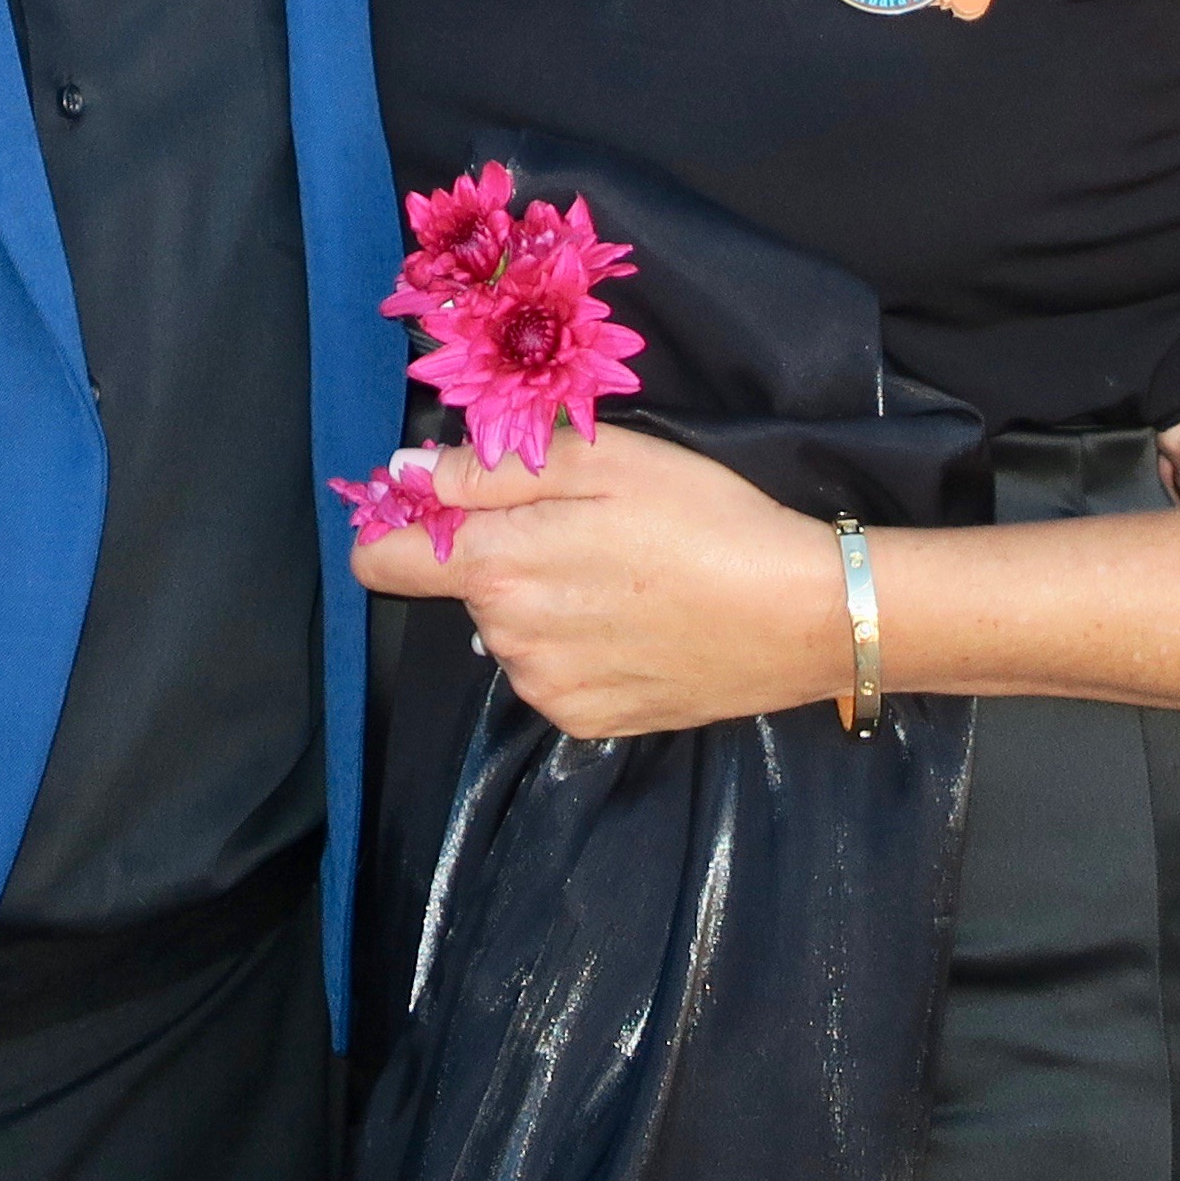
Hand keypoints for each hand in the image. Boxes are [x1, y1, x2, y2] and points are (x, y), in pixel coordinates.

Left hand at [350, 424, 845, 739]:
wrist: (798, 614)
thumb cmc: (703, 517)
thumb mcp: (602, 459)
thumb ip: (490, 467)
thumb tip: (404, 471)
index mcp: (496, 564)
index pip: (381, 561)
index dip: (398, 527)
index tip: (441, 506)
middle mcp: (504, 637)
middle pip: (462, 586)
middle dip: (500, 552)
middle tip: (583, 528)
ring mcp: (545, 688)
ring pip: (507, 630)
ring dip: (538, 600)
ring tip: (619, 575)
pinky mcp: (586, 722)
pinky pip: (549, 674)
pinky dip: (574, 646)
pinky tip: (633, 623)